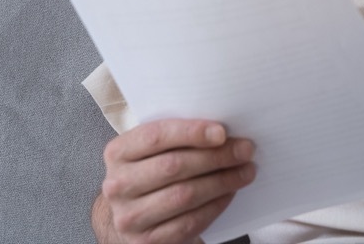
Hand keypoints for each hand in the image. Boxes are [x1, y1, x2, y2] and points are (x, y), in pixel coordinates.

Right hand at [94, 119, 255, 243]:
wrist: (134, 215)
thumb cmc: (151, 172)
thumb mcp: (154, 150)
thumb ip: (178, 137)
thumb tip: (223, 131)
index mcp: (118, 152)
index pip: (155, 136)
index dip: (191, 132)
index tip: (222, 132)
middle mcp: (118, 185)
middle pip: (174, 166)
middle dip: (216, 157)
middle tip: (245, 150)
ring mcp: (130, 216)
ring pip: (184, 195)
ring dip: (222, 182)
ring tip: (245, 171)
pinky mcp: (146, 241)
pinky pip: (189, 222)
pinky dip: (215, 206)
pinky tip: (229, 193)